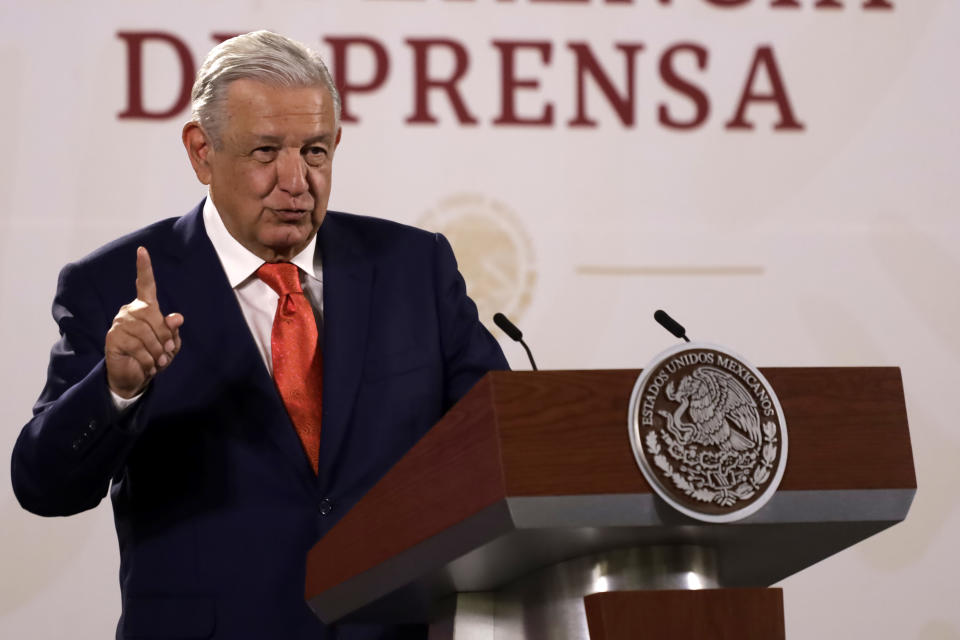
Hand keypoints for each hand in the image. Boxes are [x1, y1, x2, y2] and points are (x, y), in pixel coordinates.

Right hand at [105, 247, 183, 398]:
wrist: (136, 377)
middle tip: (167, 353)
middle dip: (163, 336)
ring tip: (158, 362)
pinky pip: (136, 345)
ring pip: (144, 332)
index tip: (142, 250)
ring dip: (156, 351)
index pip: (145, 284)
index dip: (144, 268)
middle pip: (152, 314)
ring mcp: (119, 323)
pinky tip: (148, 366)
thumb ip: (173, 330)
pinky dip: (147, 359)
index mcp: (145, 308)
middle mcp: (130, 311)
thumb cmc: (154, 357)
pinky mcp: (112, 338)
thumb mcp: (170, 345)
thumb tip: (177, 317)